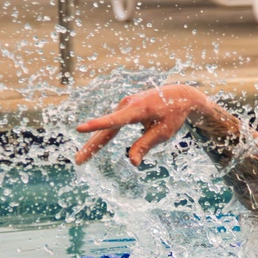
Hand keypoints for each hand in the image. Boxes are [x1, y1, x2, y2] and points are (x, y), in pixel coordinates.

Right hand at [75, 85, 207, 166]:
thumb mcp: (164, 132)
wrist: (179, 94)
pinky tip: (92, 149)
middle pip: (106, 129)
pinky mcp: (124, 109)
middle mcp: (127, 104)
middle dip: (91, 146)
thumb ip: (146, 145)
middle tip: (78, 161)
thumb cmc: (173, 113)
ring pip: (107, 128)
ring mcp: (124, 105)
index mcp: (139, 109)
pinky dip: (102, 137)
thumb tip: (132, 162)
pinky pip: (111, 125)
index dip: (97, 125)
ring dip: (94, 144)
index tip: (80, 128)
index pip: (115, 120)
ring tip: (81, 159)